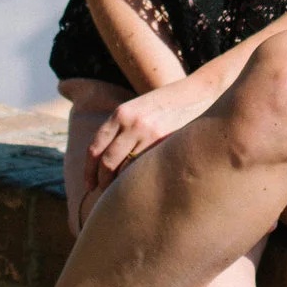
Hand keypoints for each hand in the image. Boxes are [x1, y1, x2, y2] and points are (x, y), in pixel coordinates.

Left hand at [85, 70, 222, 194]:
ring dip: (120, 185)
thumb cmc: (167, 105)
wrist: (198, 92)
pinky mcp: (166, 143)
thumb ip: (122, 129)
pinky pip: (145, 169)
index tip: (89, 185)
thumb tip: (106, 163)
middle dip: (102, 181)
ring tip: (122, 194)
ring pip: (125, 169)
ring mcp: (149, 134)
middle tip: (104, 192)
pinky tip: (140, 186)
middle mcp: (131, 123)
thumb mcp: (139, 109)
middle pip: (107, 162)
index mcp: (120, 113)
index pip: (95, 147)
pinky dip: (139, 180)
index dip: (89, 170)